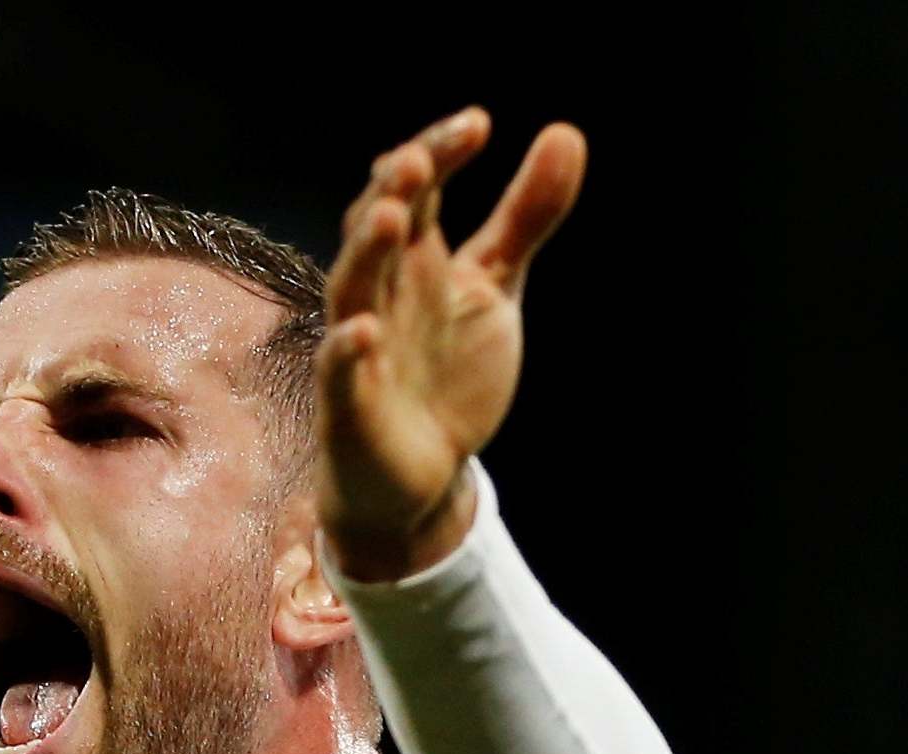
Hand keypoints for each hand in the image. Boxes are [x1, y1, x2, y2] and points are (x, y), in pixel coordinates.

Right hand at [316, 107, 586, 581]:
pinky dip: (348, 349)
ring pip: (351, 286)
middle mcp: (382, 291)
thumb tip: (567, 133)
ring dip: (367, 252)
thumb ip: (525, 216)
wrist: (425, 475)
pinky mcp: (350, 403)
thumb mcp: (495, 288)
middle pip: (377, 226)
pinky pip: (340, 370)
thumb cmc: (449, 373)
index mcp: (415, 259)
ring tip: (393, 217)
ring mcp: (361, 345)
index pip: (419, 189)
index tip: (480, 125)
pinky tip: (365, 330)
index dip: (440, 153)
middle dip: (394, 191)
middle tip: (419, 158)